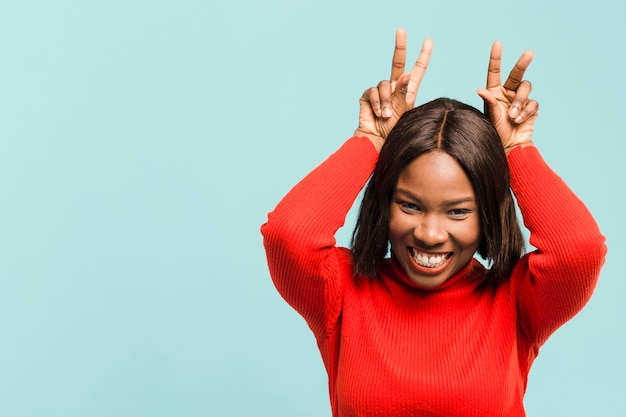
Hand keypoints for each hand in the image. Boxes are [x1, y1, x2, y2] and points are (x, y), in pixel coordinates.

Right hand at [355, 29, 432, 150]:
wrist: (377, 142)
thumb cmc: (393, 131)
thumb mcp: (403, 111)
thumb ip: (403, 92)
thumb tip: (405, 74)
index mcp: (407, 92)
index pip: (417, 71)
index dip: (423, 56)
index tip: (429, 41)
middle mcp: (394, 89)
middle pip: (397, 63)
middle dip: (400, 47)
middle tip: (401, 31)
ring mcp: (380, 92)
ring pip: (385, 84)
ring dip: (385, 100)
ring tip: (385, 115)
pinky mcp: (367, 96)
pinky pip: (372, 91)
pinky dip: (376, 103)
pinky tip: (378, 114)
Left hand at [477, 41, 538, 152]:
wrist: (510, 146)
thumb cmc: (496, 132)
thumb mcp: (490, 116)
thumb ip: (489, 102)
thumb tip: (480, 89)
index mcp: (494, 92)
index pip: (495, 72)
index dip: (496, 58)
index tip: (498, 43)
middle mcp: (507, 93)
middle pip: (516, 74)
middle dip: (522, 64)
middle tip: (529, 54)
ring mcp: (520, 99)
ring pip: (526, 88)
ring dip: (520, 102)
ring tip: (513, 116)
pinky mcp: (531, 107)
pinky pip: (532, 103)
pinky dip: (526, 111)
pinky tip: (519, 120)